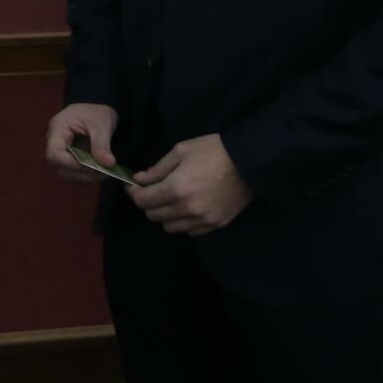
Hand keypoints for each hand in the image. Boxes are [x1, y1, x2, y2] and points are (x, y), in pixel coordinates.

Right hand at [45, 102, 119, 181]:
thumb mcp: (101, 124)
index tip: (91, 165)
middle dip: (81, 173)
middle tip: (103, 172)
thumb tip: (108, 164)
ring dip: (85, 177)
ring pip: (66, 173)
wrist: (97, 112)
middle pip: (59, 166)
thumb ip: (102, 145)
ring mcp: (61, 152)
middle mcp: (54, 142)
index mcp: (57, 129)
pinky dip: (87, 176)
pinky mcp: (68, 160)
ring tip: (105, 174)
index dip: (69, 163)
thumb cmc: (96, 113)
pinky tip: (101, 172)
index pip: (54, 153)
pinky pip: (73, 173)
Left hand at [129, 134, 251, 234]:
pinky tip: (187, 207)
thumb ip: (157, 169)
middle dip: (148, 203)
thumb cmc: (213, 150)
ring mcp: (202, 219)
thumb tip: (139, 180)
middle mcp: (187, 209)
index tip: (133, 186)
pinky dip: (183, 222)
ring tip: (170, 199)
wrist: (249, 161)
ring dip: (165, 215)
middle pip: (154, 215)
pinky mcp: (215, 224)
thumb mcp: (181, 151)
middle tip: (151, 190)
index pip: (143, 201)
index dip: (134, 193)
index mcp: (176, 189)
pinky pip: (189, 231)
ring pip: (170, 227)